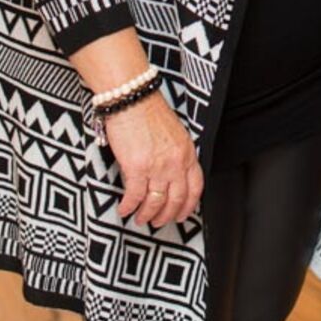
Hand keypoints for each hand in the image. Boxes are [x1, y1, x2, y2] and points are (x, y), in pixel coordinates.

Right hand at [105, 92, 202, 228]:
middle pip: (176, 199)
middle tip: (158, 222)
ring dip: (147, 215)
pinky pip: (134, 196)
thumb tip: (173, 174)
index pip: (195, 187)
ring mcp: (157, 166)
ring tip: (140, 219)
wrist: (132, 98)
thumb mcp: (175, 133)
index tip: (182, 215)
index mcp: (188, 152)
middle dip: (167, 215)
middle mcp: (175, 162)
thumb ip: (177, 154)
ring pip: (155, 202)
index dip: (189, 206)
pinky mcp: (136, 168)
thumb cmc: (150, 111)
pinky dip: (129, 207)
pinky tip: (124, 209)